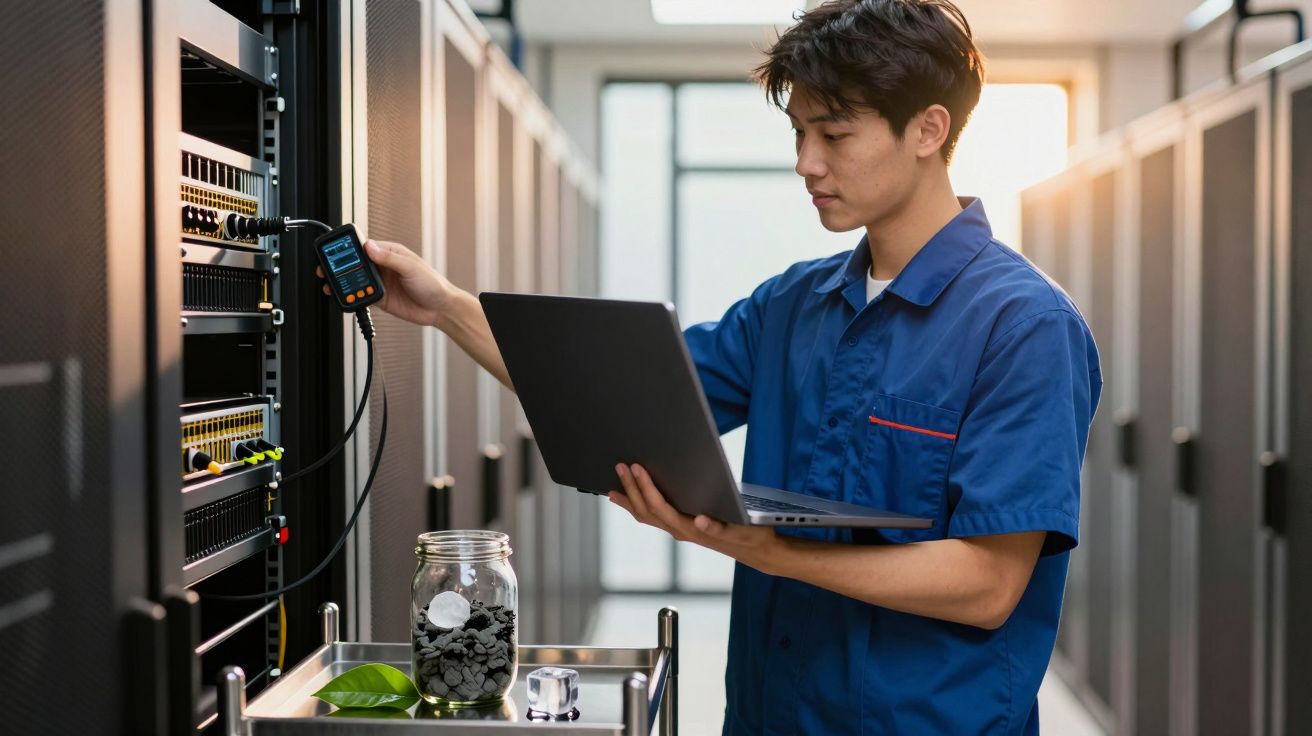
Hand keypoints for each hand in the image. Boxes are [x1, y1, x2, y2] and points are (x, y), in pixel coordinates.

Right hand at [317, 240, 454, 326]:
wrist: (440, 309)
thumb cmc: (433, 283)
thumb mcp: (411, 267)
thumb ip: (390, 258)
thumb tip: (370, 246)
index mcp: (390, 253)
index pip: (364, 247)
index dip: (348, 248)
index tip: (335, 252)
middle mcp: (383, 266)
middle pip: (355, 264)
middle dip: (340, 266)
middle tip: (326, 270)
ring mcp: (381, 282)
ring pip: (355, 280)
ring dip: (343, 283)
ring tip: (331, 284)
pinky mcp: (380, 298)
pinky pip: (362, 296)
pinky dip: (352, 297)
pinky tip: (346, 297)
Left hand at [608, 463, 781, 574]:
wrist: (758, 551)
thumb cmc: (750, 535)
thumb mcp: (741, 530)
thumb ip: (719, 528)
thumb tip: (701, 521)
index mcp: (691, 529)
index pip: (660, 507)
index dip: (646, 487)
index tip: (637, 467)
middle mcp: (681, 531)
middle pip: (647, 510)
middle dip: (632, 487)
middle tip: (621, 465)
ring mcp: (680, 531)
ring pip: (647, 516)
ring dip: (631, 498)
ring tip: (616, 485)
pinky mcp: (684, 528)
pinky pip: (655, 518)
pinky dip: (640, 507)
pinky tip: (632, 500)